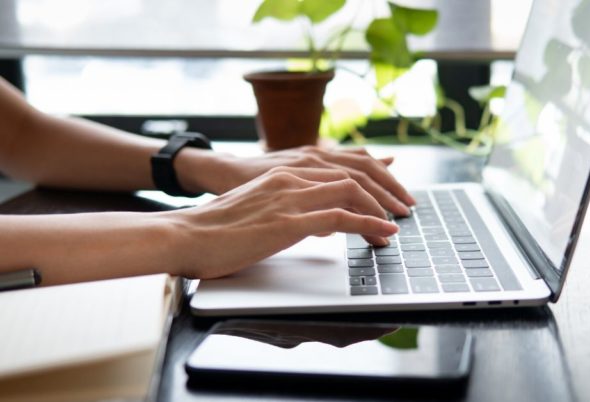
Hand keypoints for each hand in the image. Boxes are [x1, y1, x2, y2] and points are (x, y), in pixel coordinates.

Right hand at [168, 166, 398, 278]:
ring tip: (398, 223)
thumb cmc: (215, 228)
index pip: (338, 169)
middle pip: (352, 175)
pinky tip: (383, 233)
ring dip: (380, 208)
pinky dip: (368, 224)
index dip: (368, 180)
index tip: (386, 193)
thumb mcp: (258, 209)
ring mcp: (290, 198)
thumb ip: (287, 208)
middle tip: (402, 206)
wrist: (185, 235)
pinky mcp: (289, 222)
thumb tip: (315, 224)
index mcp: (283, 174)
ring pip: (351, 192)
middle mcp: (291, 179)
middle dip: (383, 191)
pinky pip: (340, 218)